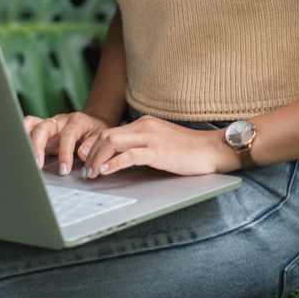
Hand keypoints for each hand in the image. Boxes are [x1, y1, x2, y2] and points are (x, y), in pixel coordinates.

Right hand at [23, 111, 111, 175]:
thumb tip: (81, 154)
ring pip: (30, 124)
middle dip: (37, 146)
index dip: (65, 153)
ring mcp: (49, 124)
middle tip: (38, 165)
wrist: (92, 123)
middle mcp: (60, 120)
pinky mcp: (42, 130)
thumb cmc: (95, 131)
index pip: (67, 135)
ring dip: (25, 139)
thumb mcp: (101, 136)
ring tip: (24, 157)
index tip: (64, 169)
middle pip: (43, 127)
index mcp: (76, 121)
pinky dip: (22, 137)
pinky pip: (27, 128)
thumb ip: (92, 144)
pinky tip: (21, 153)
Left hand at [76, 115, 235, 178]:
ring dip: (97, 159)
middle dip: (91, 154)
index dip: (94, 147)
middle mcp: (144, 126)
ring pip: (112, 143)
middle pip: (106, 136)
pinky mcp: (158, 152)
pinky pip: (129, 156)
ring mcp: (151, 138)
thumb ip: (143, 145)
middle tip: (85, 171)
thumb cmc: (189, 150)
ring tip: (91, 174)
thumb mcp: (161, 142)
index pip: (110, 131)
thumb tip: (123, 159)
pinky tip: (106, 172)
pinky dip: (114, 164)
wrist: (213, 149)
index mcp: (144, 123)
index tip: (87, 161)